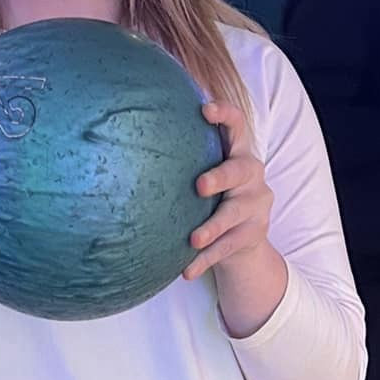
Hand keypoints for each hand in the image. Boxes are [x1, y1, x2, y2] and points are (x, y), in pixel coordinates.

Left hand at [184, 102, 272, 280]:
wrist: (245, 236)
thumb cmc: (214, 194)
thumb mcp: (207, 169)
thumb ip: (184, 153)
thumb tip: (123, 132)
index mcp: (238, 153)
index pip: (238, 125)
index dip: (225, 114)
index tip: (204, 109)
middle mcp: (252, 176)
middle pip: (241, 170)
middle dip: (221, 177)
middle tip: (199, 185)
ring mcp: (255, 206)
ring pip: (234, 215)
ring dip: (212, 227)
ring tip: (193, 240)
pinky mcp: (253, 235)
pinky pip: (227, 248)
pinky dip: (206, 260)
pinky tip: (187, 271)